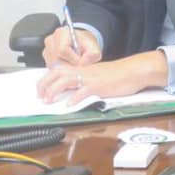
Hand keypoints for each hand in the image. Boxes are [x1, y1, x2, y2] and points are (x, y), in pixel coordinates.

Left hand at [36, 51, 168, 105]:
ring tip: (48, 100)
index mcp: (83, 69)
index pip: (59, 70)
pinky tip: (69, 105)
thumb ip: (86, 81)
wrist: (134, 70)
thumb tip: (74, 91)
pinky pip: (83, 91)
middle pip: (57, 73)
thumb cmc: (120, 74)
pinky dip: (74, 98)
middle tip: (40, 96)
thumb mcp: (99, 75)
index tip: (41, 89)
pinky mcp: (98, 86)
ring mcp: (90, 78)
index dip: (47, 79)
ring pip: (65, 80)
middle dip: (44, 84)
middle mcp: (84, 71)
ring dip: (53, 90)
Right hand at [42, 26, 101, 67]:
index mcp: (62, 33)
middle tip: (77, 63)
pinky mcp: (46, 58)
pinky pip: (51, 67)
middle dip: (68, 64)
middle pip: (56, 59)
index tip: (80, 60)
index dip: (72, 58)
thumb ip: (92, 54)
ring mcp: (47, 49)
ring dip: (64, 67)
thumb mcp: (94, 47)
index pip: (62, 50)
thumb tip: (83, 62)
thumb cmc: (85, 44)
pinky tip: (68, 64)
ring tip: (73, 62)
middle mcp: (51, 40)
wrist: (81, 43)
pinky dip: (60, 68)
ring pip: (53, 65)